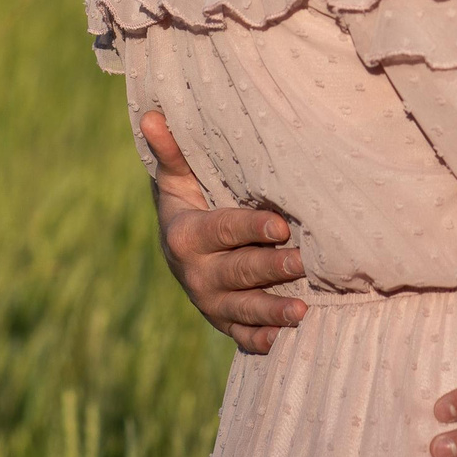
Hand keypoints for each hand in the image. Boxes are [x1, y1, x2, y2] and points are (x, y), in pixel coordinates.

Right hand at [140, 110, 306, 353]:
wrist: (180, 248)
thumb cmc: (188, 200)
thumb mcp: (176, 179)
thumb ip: (172, 152)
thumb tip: (152, 114)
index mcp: (185, 235)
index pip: (222, 229)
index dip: (251, 227)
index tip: (281, 224)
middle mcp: (196, 273)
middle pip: (238, 271)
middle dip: (271, 268)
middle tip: (304, 262)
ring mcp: (209, 301)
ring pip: (242, 308)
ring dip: (272, 311)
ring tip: (303, 311)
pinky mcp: (222, 322)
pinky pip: (240, 336)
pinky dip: (258, 341)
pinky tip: (281, 342)